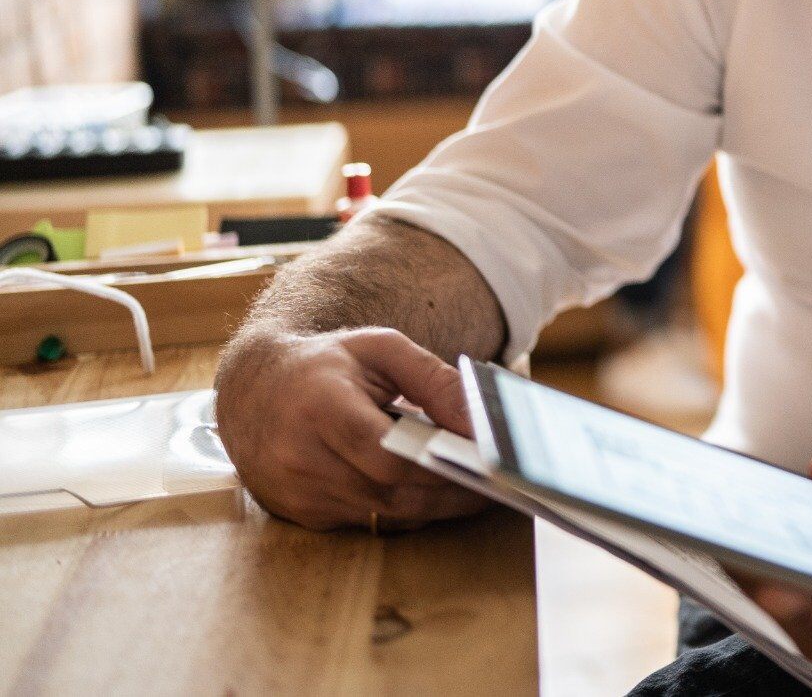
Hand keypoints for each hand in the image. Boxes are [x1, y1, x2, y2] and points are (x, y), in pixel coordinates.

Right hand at [214, 326, 486, 531]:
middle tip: (498, 484)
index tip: (487, 463)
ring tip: (478, 489)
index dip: (440, 464)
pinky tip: (434, 495)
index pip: (387, 454)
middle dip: (449, 492)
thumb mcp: (382, 349)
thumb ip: (434, 380)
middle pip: (390, 492)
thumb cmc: (327, 363)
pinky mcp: (299, 514)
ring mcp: (296, 493)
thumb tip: (479, 422)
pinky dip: (404, 510)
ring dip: (434, 506)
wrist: (254, 388)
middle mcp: (300, 457)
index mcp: (320, 408)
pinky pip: (366, 521)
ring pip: (382, 514)